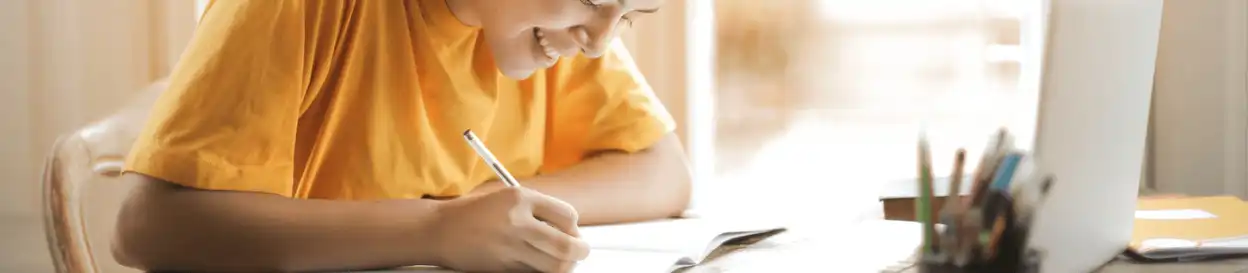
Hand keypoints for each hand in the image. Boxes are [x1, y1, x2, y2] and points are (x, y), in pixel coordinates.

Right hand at [432, 187, 588, 272]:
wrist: (439, 230)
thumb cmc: (475, 213)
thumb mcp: (506, 198)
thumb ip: (537, 210)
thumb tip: (570, 231)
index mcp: (520, 198)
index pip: (568, 215)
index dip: (574, 227)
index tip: (572, 232)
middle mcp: (517, 222)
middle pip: (567, 245)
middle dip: (580, 251)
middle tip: (580, 252)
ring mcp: (510, 247)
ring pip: (554, 265)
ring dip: (564, 266)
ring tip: (561, 262)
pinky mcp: (502, 267)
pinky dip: (541, 271)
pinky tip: (536, 265)